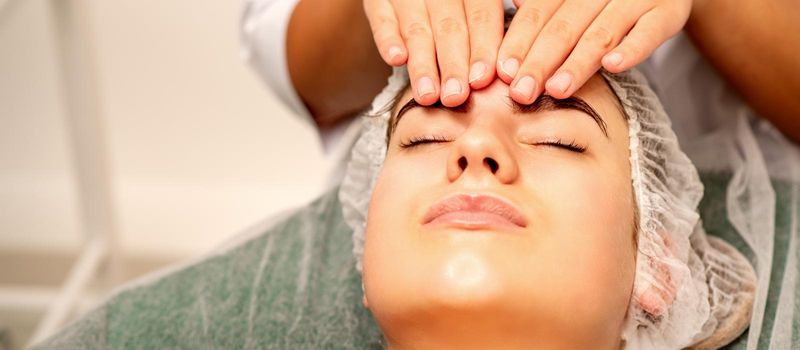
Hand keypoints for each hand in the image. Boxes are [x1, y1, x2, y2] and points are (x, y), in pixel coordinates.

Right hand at [363, 0, 504, 106]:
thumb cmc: (458, 6)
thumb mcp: (477, 8)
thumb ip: (493, 28)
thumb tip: (512, 68)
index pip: (481, 14)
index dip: (482, 47)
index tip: (483, 79)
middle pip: (449, 26)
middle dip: (453, 64)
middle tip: (456, 97)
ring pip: (416, 27)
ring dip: (422, 63)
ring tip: (428, 95)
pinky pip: (381, 17)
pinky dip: (387, 38)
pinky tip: (395, 59)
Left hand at [499, 0, 691, 103]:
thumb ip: (542, 7)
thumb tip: (511, 9)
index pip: (538, 13)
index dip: (519, 42)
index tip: (501, 72)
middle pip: (564, 26)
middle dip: (539, 61)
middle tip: (521, 92)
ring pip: (601, 32)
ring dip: (577, 62)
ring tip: (557, 89)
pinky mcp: (669, 11)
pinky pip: (650, 31)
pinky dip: (632, 49)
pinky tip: (612, 67)